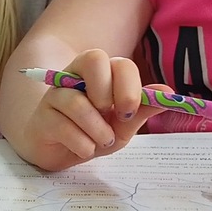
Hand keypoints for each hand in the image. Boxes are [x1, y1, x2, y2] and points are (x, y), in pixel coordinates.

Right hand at [21, 49, 161, 169]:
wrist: (61, 151)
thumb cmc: (94, 131)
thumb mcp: (124, 122)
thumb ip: (143, 108)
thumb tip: (170, 94)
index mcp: (101, 72)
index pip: (119, 63)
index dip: (129, 85)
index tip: (130, 111)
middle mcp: (76, 75)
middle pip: (93, 58)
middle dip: (109, 92)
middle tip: (114, 116)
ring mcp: (55, 94)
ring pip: (76, 101)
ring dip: (97, 128)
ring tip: (102, 141)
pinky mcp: (42, 117)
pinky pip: (62, 126)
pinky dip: (81, 143)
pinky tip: (85, 148)